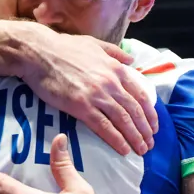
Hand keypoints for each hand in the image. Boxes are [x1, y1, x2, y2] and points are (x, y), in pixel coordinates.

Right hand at [17, 24, 156, 156]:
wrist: (39, 53)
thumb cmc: (64, 47)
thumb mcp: (95, 43)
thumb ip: (115, 52)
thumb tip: (131, 59)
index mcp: (116, 69)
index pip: (140, 95)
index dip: (149, 113)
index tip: (153, 126)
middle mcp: (111, 83)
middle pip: (135, 111)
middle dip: (145, 130)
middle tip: (150, 144)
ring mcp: (97, 96)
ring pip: (123, 121)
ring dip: (135, 137)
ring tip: (141, 150)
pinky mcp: (81, 107)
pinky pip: (104, 127)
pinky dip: (116, 140)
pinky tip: (124, 149)